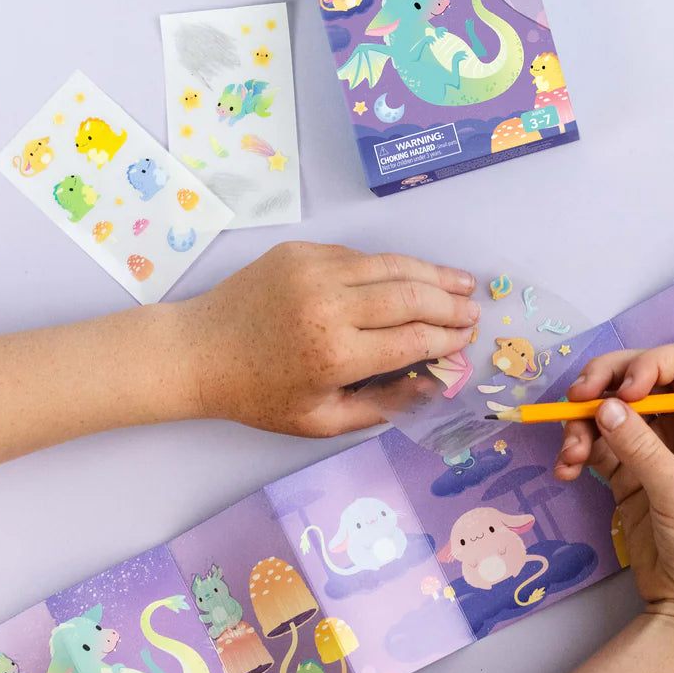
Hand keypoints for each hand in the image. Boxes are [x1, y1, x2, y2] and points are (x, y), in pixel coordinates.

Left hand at [178, 242, 478, 436]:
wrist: (199, 350)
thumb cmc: (259, 395)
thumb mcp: (320, 421)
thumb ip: (381, 407)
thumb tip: (431, 384)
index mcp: (335, 355)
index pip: (413, 340)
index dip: (447, 338)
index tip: (467, 338)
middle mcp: (330, 306)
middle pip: (411, 296)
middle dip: (450, 303)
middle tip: (474, 309)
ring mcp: (315, 271)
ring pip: (392, 265)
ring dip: (433, 273)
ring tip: (461, 281)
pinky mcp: (302, 251)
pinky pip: (360, 256)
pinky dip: (391, 266)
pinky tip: (411, 275)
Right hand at [554, 341, 673, 653]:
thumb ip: (642, 449)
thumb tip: (605, 407)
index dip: (650, 364)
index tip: (624, 391)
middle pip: (638, 378)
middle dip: (604, 383)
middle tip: (575, 399)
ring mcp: (652, 449)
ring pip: (610, 410)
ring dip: (582, 422)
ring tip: (570, 454)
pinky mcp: (627, 473)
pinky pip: (595, 444)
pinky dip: (576, 450)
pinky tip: (567, 471)